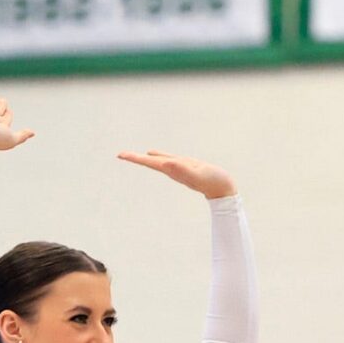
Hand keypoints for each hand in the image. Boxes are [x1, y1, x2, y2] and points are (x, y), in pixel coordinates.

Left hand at [118, 149, 234, 199]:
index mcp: (172, 170)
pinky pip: (167, 158)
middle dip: (135, 158)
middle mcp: (172, 169)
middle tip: (120, 154)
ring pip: (156, 160)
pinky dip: (158, 155)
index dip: (136, 158)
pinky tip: (153, 153)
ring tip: (132, 155)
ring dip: (144, 158)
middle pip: (149, 162)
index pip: (149, 162)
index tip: (121, 155)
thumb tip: (166, 163)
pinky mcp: (185, 164)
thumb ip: (182, 169)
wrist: (223, 189)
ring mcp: (178, 167)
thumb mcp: (197, 173)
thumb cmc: (212, 181)